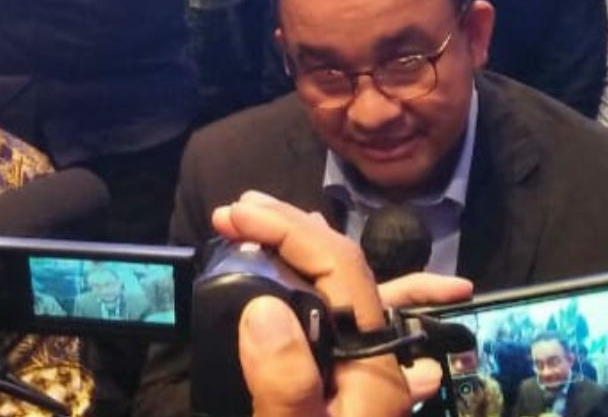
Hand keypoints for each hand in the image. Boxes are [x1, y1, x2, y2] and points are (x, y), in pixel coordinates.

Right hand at [215, 191, 472, 415]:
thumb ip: (285, 388)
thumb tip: (263, 309)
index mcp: (372, 372)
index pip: (341, 271)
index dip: (290, 230)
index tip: (235, 216)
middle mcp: (373, 369)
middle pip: (346, 275)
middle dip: (296, 230)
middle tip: (239, 209)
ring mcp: (357, 386)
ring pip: (344, 299)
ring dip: (306, 255)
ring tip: (264, 228)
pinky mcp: (338, 400)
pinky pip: (334, 332)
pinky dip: (313, 296)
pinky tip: (289, 295)